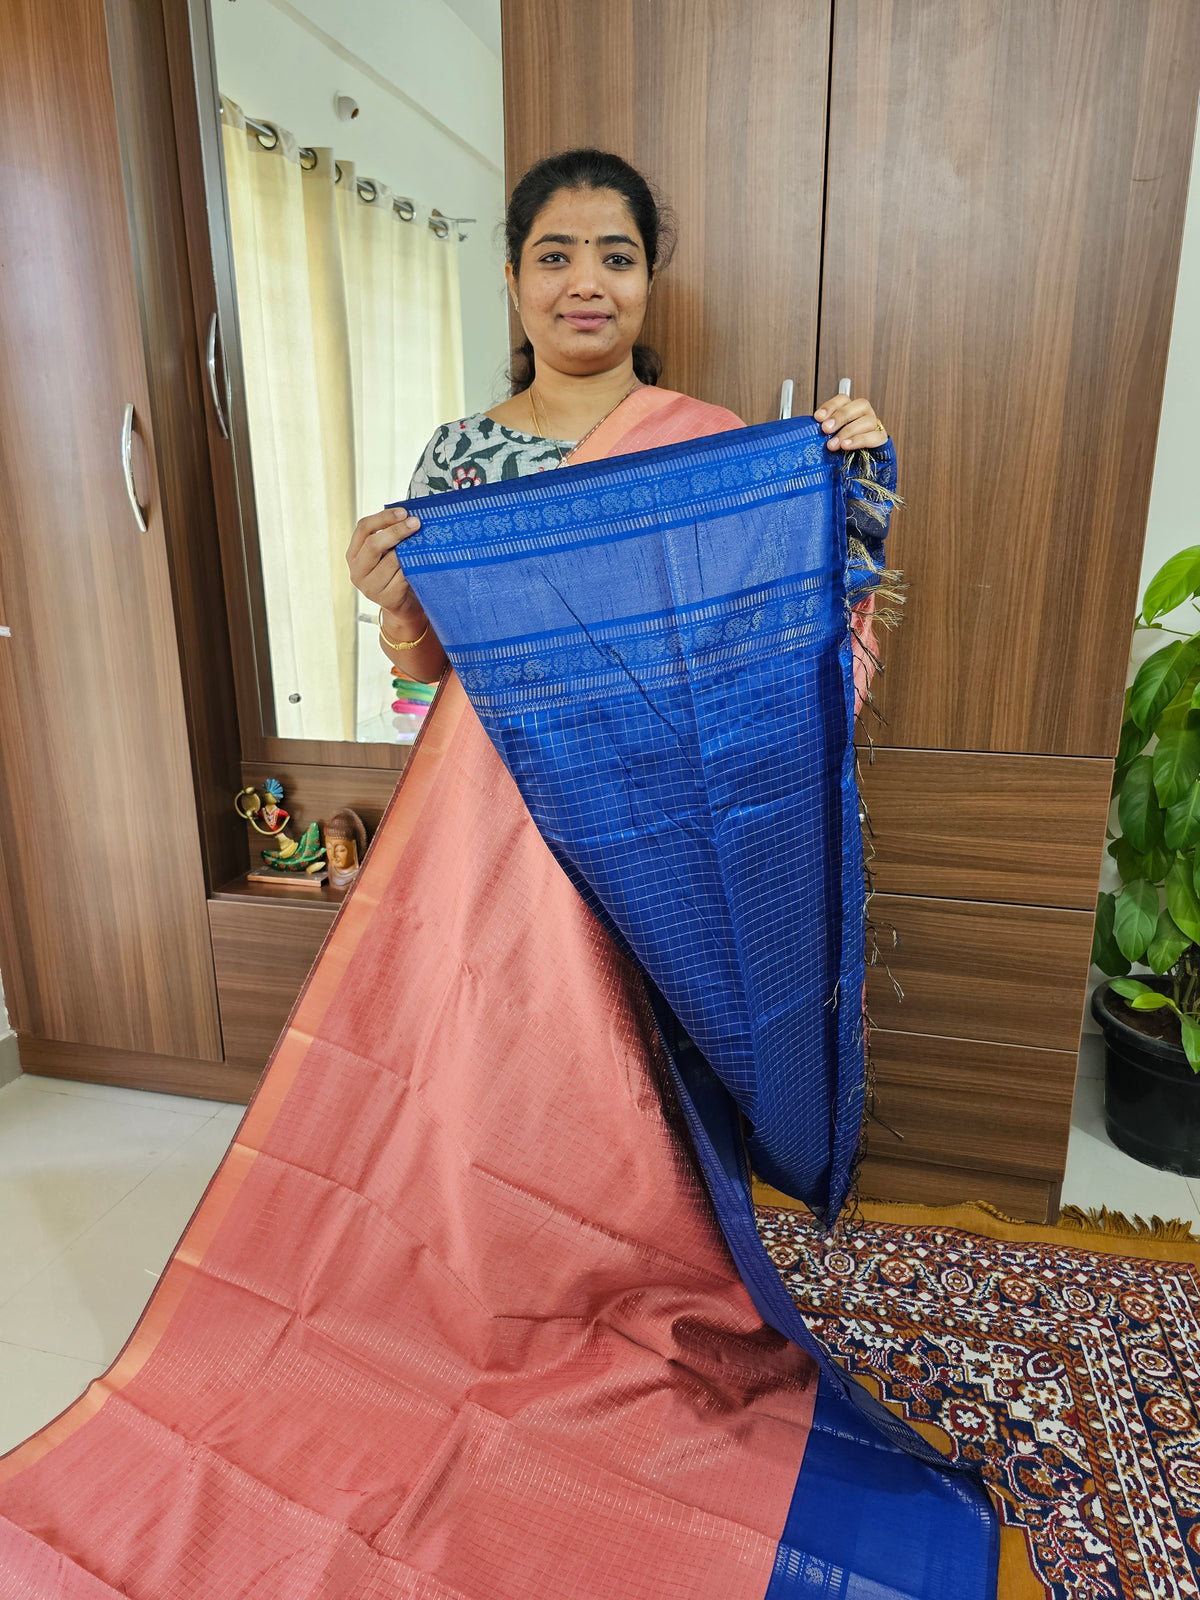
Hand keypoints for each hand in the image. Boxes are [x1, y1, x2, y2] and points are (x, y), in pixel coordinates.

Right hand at [346, 505, 423, 631]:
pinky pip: (402, 577)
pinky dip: (414, 567)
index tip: (404, 511)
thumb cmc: (396, 574)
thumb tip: (409, 515)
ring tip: (424, 541)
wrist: (404, 607)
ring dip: (408, 550)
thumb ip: (390, 538)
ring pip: (391, 561)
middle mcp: (357, 571)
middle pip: (374, 544)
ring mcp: (369, 587)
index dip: (383, 517)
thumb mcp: (387, 554)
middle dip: (396, 531)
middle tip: (416, 523)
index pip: (363, 528)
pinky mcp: (385, 599)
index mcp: (354, 554)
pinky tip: (424, 560)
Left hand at [813, 394, 887, 450]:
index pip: (843, 399)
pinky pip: (874, 436)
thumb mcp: (831, 437)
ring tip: (833, 444)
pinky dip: (859, 440)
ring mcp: (875, 425)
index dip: (831, 406)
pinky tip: (846, 445)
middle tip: (825, 429)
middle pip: (858, 405)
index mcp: (851, 409)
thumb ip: (824, 431)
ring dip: (848, 431)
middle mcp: (864, 414)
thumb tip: (807, 431)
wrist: (861, 467)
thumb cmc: (844, 448)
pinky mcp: (880, 439)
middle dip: (840, 416)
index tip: (818, 417)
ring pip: (867, 420)